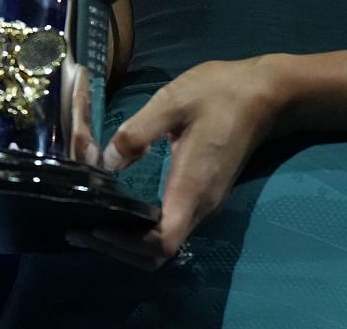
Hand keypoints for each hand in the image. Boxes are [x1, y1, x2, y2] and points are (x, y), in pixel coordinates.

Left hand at [68, 56, 289, 269]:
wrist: (265, 94)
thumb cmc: (220, 93)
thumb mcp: (173, 101)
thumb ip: (137, 132)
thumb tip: (106, 162)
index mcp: (191, 187)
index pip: (162, 242)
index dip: (127, 245)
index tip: (96, 229)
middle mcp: (200, 204)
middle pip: (159, 252)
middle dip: (120, 249)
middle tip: (82, 230)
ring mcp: (205, 202)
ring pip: (165, 242)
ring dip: (130, 242)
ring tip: (94, 223)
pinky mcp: (205, 193)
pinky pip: (172, 225)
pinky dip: (143, 230)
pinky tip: (121, 209)